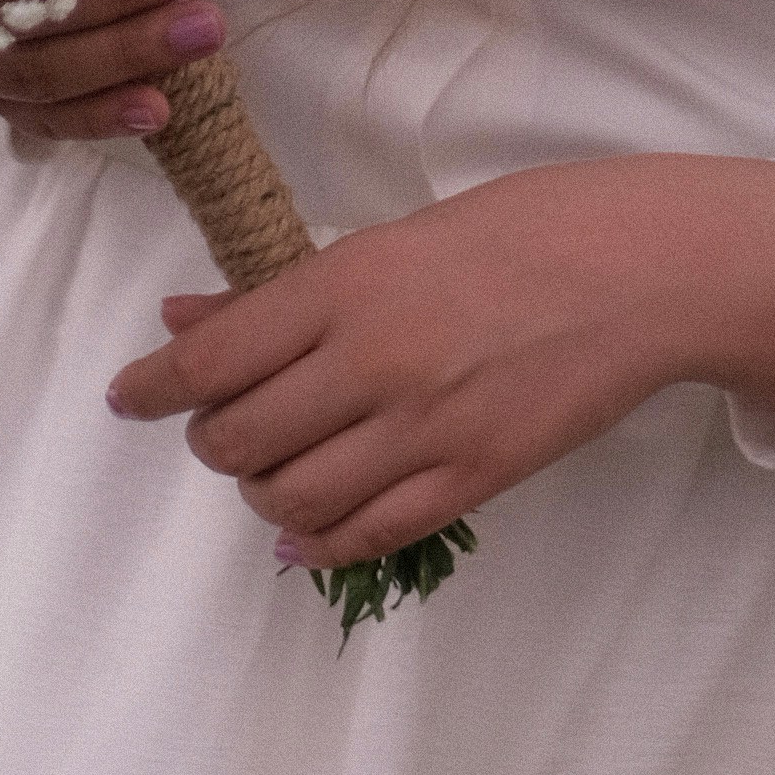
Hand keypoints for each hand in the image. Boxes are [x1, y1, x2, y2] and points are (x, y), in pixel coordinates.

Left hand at [103, 155, 774, 578]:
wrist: (644, 269)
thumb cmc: (522, 229)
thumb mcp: (393, 236)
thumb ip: (284, 290)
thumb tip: (184, 317)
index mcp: (348, 284)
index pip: (212, 358)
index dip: (155, 386)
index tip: (130, 394)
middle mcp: (375, 361)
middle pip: (238, 439)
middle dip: (212, 442)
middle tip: (220, 426)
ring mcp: (426, 428)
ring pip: (292, 500)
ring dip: (262, 494)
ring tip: (272, 470)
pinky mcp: (473, 477)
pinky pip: (367, 536)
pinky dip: (319, 545)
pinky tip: (305, 534)